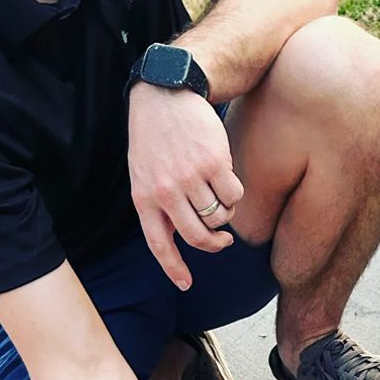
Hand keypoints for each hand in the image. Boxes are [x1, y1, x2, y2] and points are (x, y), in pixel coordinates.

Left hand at [126, 82, 246, 290]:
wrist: (165, 95)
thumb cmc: (155, 138)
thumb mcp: (143, 173)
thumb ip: (158, 204)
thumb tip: (182, 234)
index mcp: (144, 198)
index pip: (159, 244)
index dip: (174, 267)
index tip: (186, 284)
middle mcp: (166, 192)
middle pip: (198, 237)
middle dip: (215, 243)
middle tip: (223, 241)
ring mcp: (191, 178)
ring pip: (219, 216)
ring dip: (225, 212)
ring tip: (219, 194)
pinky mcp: (214, 163)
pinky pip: (235, 195)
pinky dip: (235, 192)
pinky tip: (227, 176)